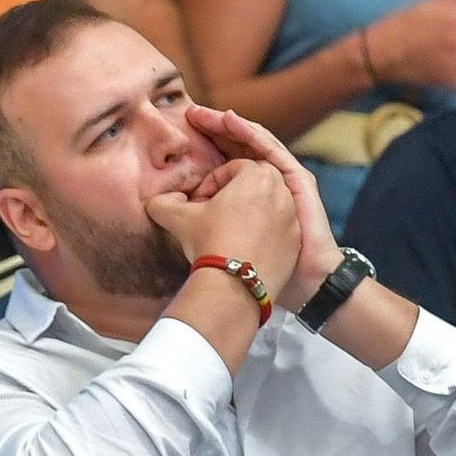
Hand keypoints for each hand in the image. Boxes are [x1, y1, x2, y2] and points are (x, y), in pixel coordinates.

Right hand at [147, 157, 303, 302]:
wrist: (234, 287)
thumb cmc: (208, 244)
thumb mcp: (176, 218)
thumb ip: (162, 202)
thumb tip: (159, 201)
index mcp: (257, 176)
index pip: (233, 168)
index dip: (213, 183)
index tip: (201, 203)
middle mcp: (281, 192)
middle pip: (256, 182)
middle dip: (238, 192)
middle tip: (218, 212)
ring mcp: (292, 218)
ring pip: (271, 203)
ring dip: (253, 210)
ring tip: (232, 230)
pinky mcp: (296, 242)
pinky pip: (280, 227)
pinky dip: (266, 231)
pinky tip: (246, 247)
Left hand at [184, 105, 342, 306]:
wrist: (293, 282)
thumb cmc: (249, 265)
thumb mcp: (209, 233)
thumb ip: (186, 219)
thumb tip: (155, 204)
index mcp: (247, 197)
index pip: (225, 164)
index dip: (205, 149)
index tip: (183, 136)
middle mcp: (266, 186)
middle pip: (238, 149)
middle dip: (215, 130)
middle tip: (191, 114)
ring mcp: (283, 181)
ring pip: (254, 145)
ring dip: (230, 126)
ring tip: (206, 114)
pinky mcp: (297, 180)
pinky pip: (272, 150)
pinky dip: (251, 134)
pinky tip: (230, 120)